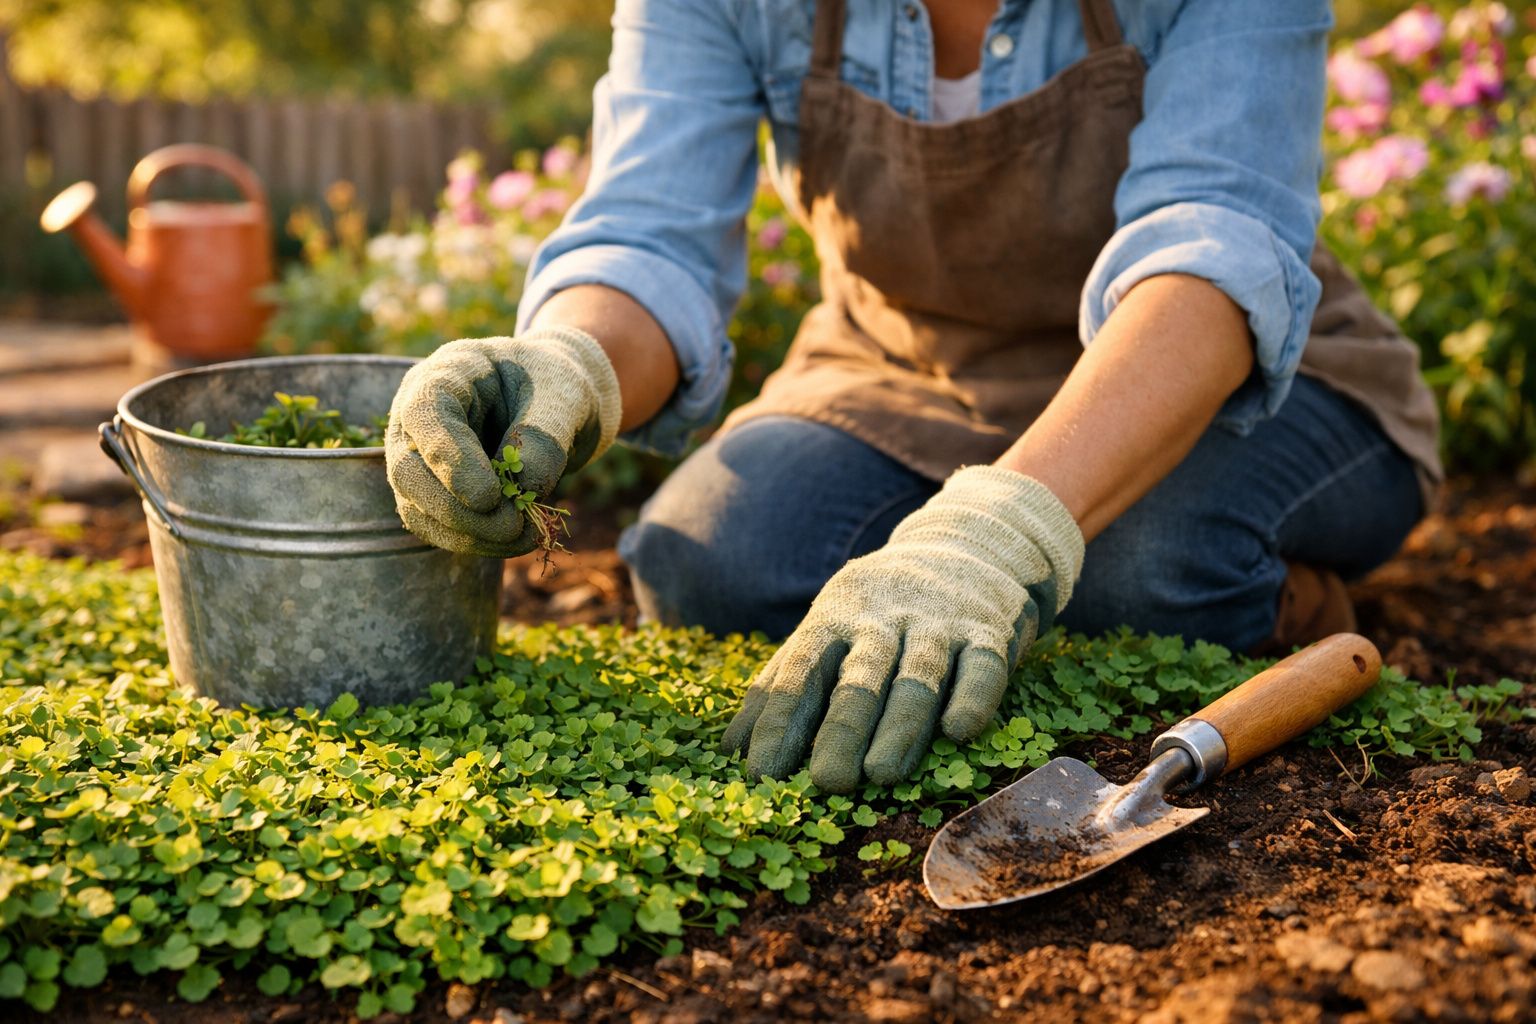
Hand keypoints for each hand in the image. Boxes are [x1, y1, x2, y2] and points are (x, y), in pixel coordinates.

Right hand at [385, 327, 620, 556]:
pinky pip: (440, 528)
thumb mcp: (564, 394)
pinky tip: (516, 540)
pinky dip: (477, 542)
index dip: (449, 459)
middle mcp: (420, 416)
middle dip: (456, 510)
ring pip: (418, 508)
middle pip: (407, 470)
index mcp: (448, 373)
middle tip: (511, 525)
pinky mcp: (435, 492)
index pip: (425, 414)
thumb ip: (544, 436)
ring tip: (523, 535)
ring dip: (468, 535)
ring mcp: (420, 457)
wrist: (558, 400)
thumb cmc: (556, 385)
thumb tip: (523, 489)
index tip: (488, 498)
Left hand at [721, 467, 1083, 792]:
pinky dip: (971, 698)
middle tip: (826, 782)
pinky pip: (982, 667)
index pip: (800, 670)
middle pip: (859, 678)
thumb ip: (781, 685)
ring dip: (900, 725)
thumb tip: (729, 750)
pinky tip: (958, 732)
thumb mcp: (826, 631)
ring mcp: (938, 625)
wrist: (964, 547)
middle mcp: (883, 619)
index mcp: (834, 618)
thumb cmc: (877, 610)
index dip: (779, 720)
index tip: (761, 771)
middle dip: (841, 730)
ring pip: (917, 677)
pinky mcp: (989, 632)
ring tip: (882, 774)